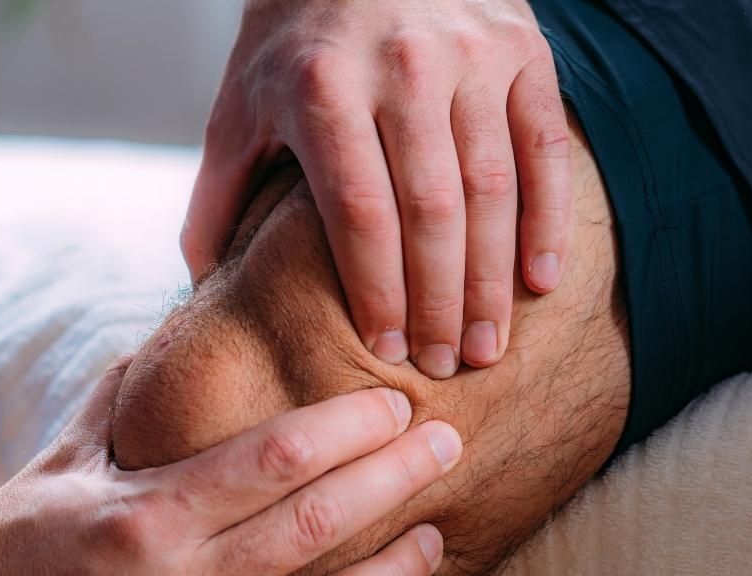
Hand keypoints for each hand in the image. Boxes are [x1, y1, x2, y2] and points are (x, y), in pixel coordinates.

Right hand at [0, 360, 462, 575]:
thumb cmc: (20, 548)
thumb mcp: (64, 463)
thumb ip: (125, 397)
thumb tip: (175, 330)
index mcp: (148, 515)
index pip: (276, 457)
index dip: (350, 428)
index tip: (395, 405)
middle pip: (316, 520)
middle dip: (393, 477)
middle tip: (446, 443)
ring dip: (393, 566)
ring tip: (436, 530)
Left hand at [182, 0, 572, 377]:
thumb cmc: (300, 34)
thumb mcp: (242, 99)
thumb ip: (220, 189)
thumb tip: (203, 281)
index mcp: (324, 85)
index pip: (360, 213)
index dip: (379, 291)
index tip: (388, 351)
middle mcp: (402, 67)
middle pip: (431, 211)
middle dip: (440, 302)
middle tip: (447, 365)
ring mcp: (470, 58)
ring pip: (491, 188)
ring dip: (493, 278)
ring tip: (488, 343)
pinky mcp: (522, 52)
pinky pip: (544, 148)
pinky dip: (548, 218)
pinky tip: (542, 280)